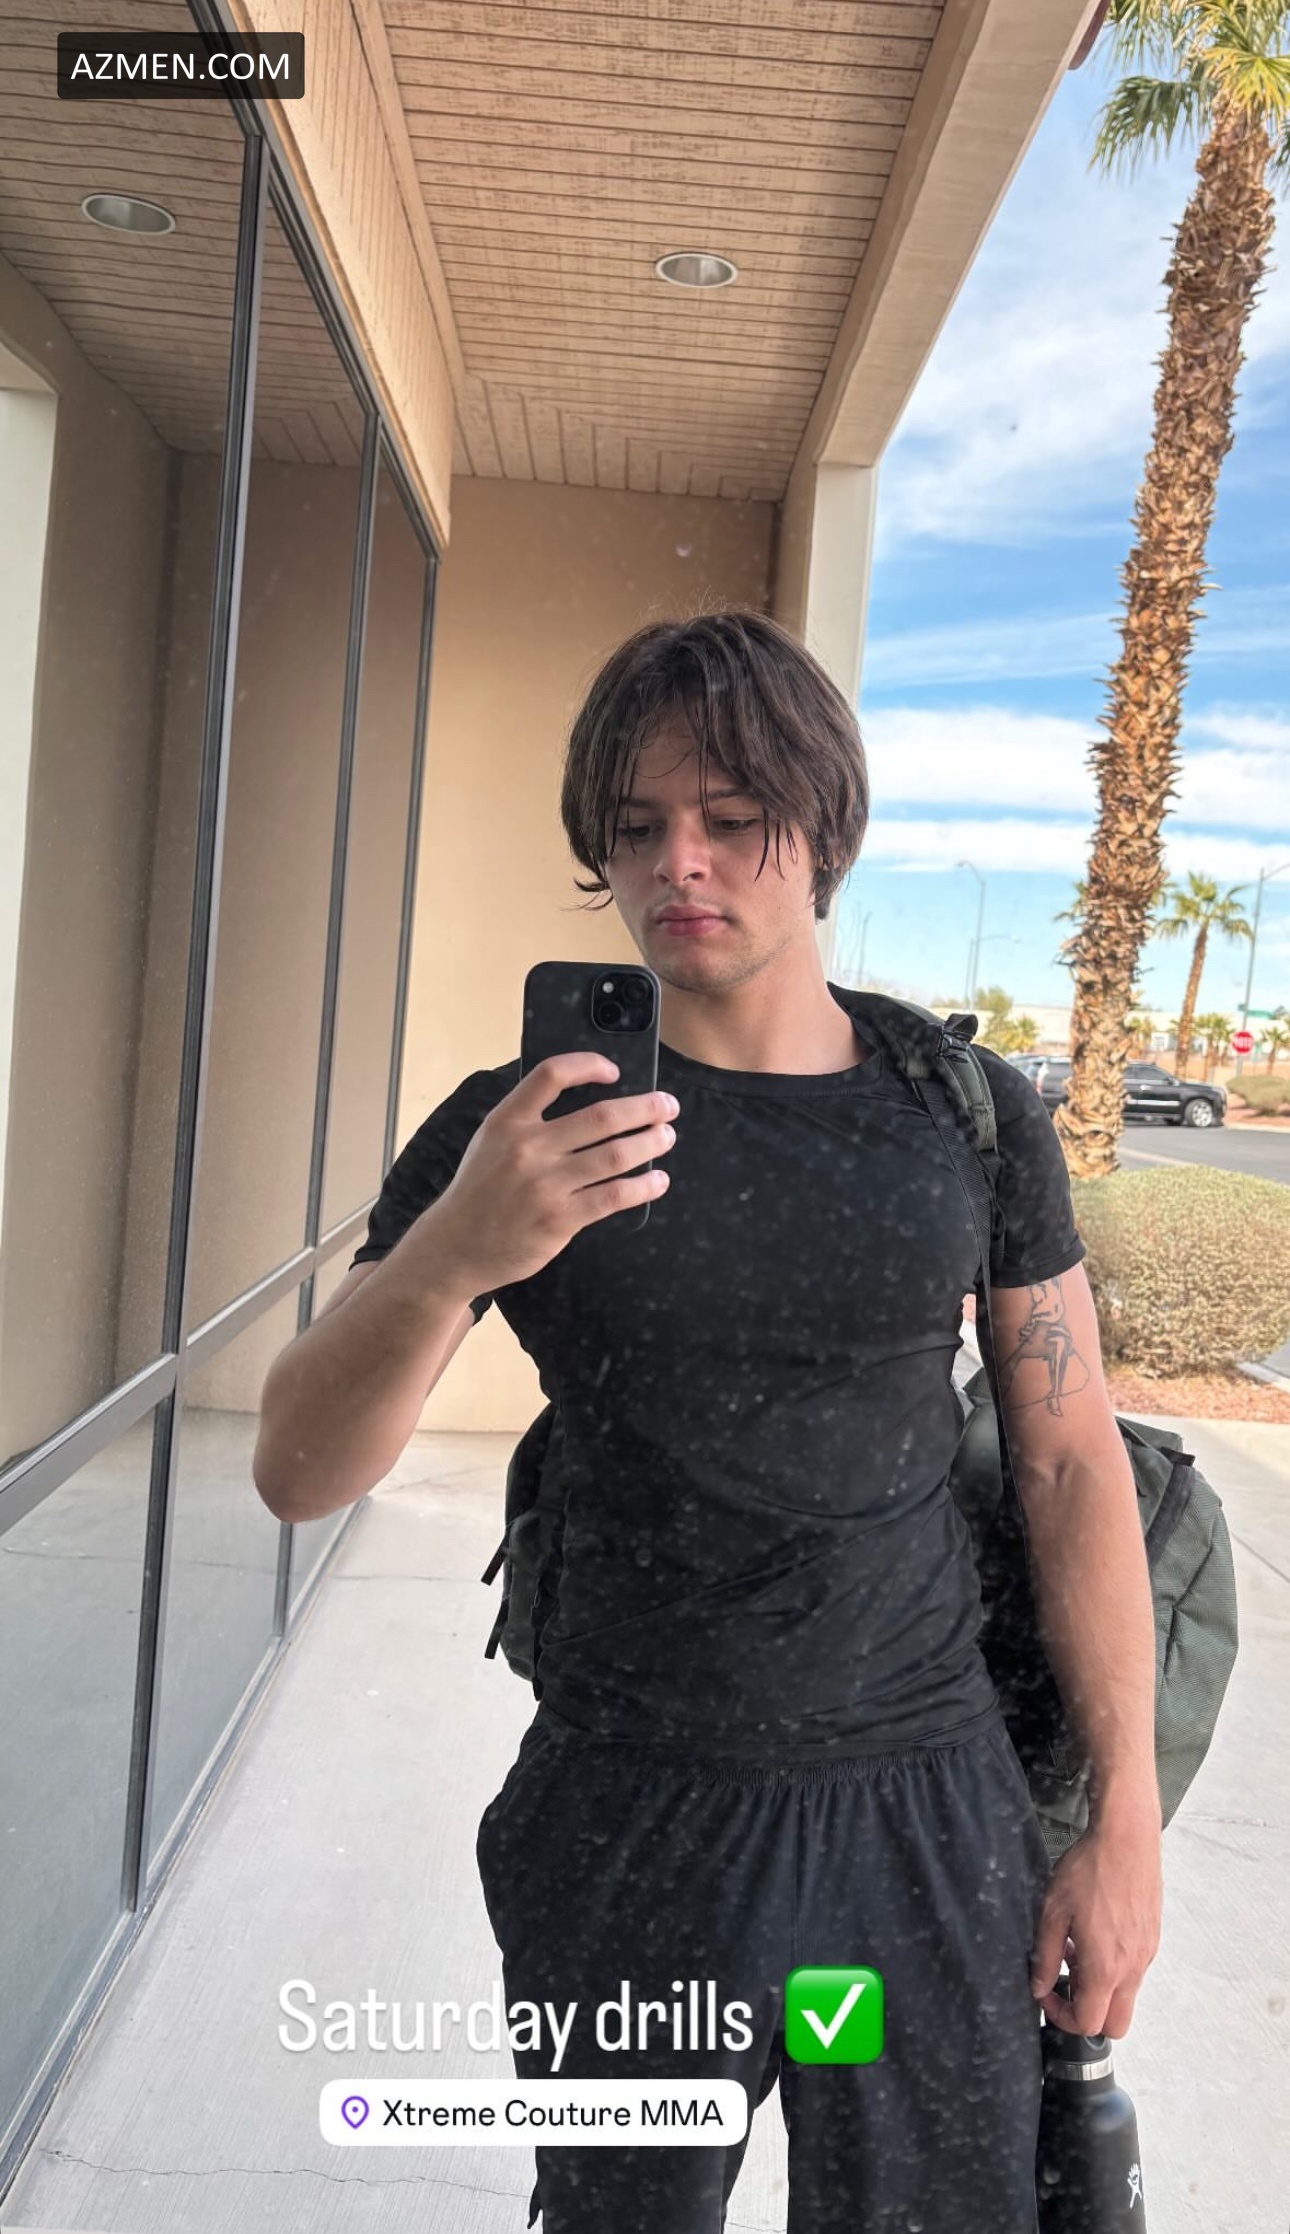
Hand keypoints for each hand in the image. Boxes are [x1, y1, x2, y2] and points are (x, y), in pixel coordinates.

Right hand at [425, 1052, 678, 1297]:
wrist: (455, 1246)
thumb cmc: (480, 1191)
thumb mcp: (490, 1142)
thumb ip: (527, 1118)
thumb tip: (586, 1099)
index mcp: (508, 1121)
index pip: (552, 1075)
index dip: (589, 1065)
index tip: (615, 1071)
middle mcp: (527, 1147)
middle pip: (600, 1117)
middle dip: (644, 1108)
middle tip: (668, 1106)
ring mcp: (544, 1185)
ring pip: (614, 1156)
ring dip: (649, 1142)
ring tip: (666, 1136)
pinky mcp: (559, 1219)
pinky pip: (613, 1197)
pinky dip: (643, 1187)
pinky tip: (657, 1180)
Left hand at [1029, 1803, 1161, 2038]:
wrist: (1126, 1839)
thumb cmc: (1089, 1870)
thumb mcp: (1053, 1912)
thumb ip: (1045, 1956)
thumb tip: (1039, 1987)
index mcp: (1106, 1969)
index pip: (1089, 2024)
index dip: (1062, 2017)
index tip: (1047, 1993)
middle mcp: (1132, 1969)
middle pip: (1115, 2024)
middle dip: (1088, 2014)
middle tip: (1065, 1981)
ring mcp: (1146, 1955)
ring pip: (1126, 1996)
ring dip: (1100, 1988)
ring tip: (1077, 1949)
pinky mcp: (1152, 1939)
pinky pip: (1134, 1971)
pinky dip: (1114, 1968)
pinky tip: (1095, 1934)